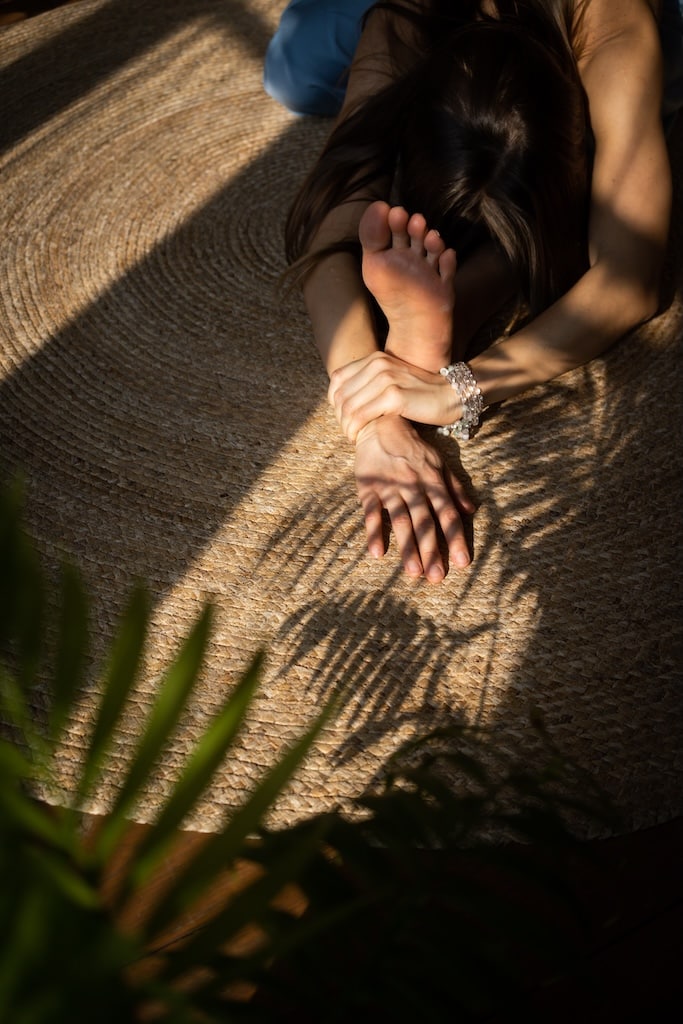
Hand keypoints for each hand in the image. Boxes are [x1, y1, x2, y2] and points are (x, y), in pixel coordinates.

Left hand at [329, 351, 459, 442]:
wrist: (452, 395)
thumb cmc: (422, 394)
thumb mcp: (393, 380)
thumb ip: (371, 383)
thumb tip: (345, 401)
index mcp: (375, 359)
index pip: (338, 378)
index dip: (334, 401)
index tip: (343, 416)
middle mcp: (378, 364)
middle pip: (341, 395)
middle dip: (340, 418)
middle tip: (349, 432)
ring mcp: (385, 379)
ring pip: (348, 407)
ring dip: (346, 427)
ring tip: (353, 437)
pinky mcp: (394, 396)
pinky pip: (361, 416)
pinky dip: (355, 430)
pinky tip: (360, 437)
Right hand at [354, 415, 474, 581]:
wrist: (382, 424)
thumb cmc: (414, 448)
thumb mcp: (439, 463)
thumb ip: (455, 487)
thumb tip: (471, 511)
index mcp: (433, 482)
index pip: (447, 515)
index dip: (455, 539)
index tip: (462, 563)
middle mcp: (415, 486)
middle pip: (425, 522)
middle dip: (432, 550)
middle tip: (436, 577)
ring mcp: (391, 487)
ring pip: (401, 520)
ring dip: (407, 546)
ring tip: (413, 572)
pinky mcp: (369, 488)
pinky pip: (371, 512)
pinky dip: (373, 531)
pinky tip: (377, 553)